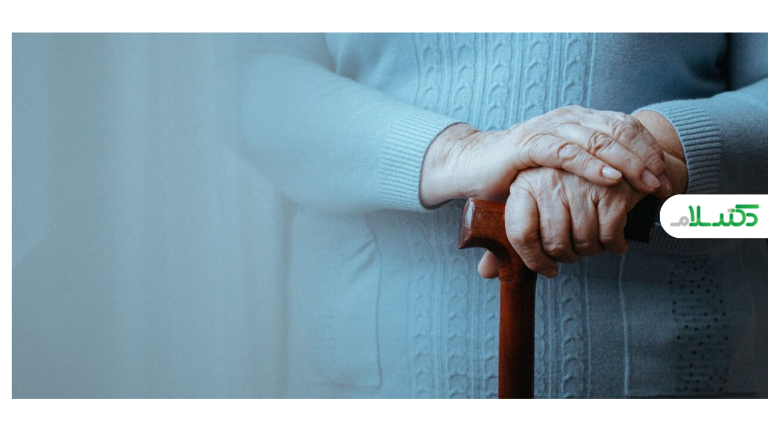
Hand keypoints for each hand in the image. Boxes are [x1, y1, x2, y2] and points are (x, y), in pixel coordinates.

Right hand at [420, 105, 671, 206]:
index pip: (627, 127)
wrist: (474, 165)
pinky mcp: (527, 145)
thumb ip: (594, 171)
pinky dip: (590, 164)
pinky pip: (565, 152)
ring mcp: (548, 129)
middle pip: (619, 131)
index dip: (652, 151)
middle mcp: (568, 119)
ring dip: (627, 163)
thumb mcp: (565, 170)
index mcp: (580, 121)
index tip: (668, 180)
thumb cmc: (523, 172)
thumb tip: (635, 193)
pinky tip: (609, 178)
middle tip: (662, 187)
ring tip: (645, 185)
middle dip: (646, 159)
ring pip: (597, 139)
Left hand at [478, 168, 646, 278]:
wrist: (611, 149)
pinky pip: (610, 235)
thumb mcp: (534, 199)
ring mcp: (580, 183)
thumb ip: (512, 236)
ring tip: (592, 242)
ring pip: (584, 242)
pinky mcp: (612, 190)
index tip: (547, 269)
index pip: (520, 234)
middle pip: (555, 243)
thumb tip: (486, 273)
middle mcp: (548, 181)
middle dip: (566, 257)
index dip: (534, 260)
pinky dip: (614, 245)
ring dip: (591, 251)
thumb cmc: (566, 184)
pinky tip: (613, 241)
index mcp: (523, 184)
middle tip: (573, 253)